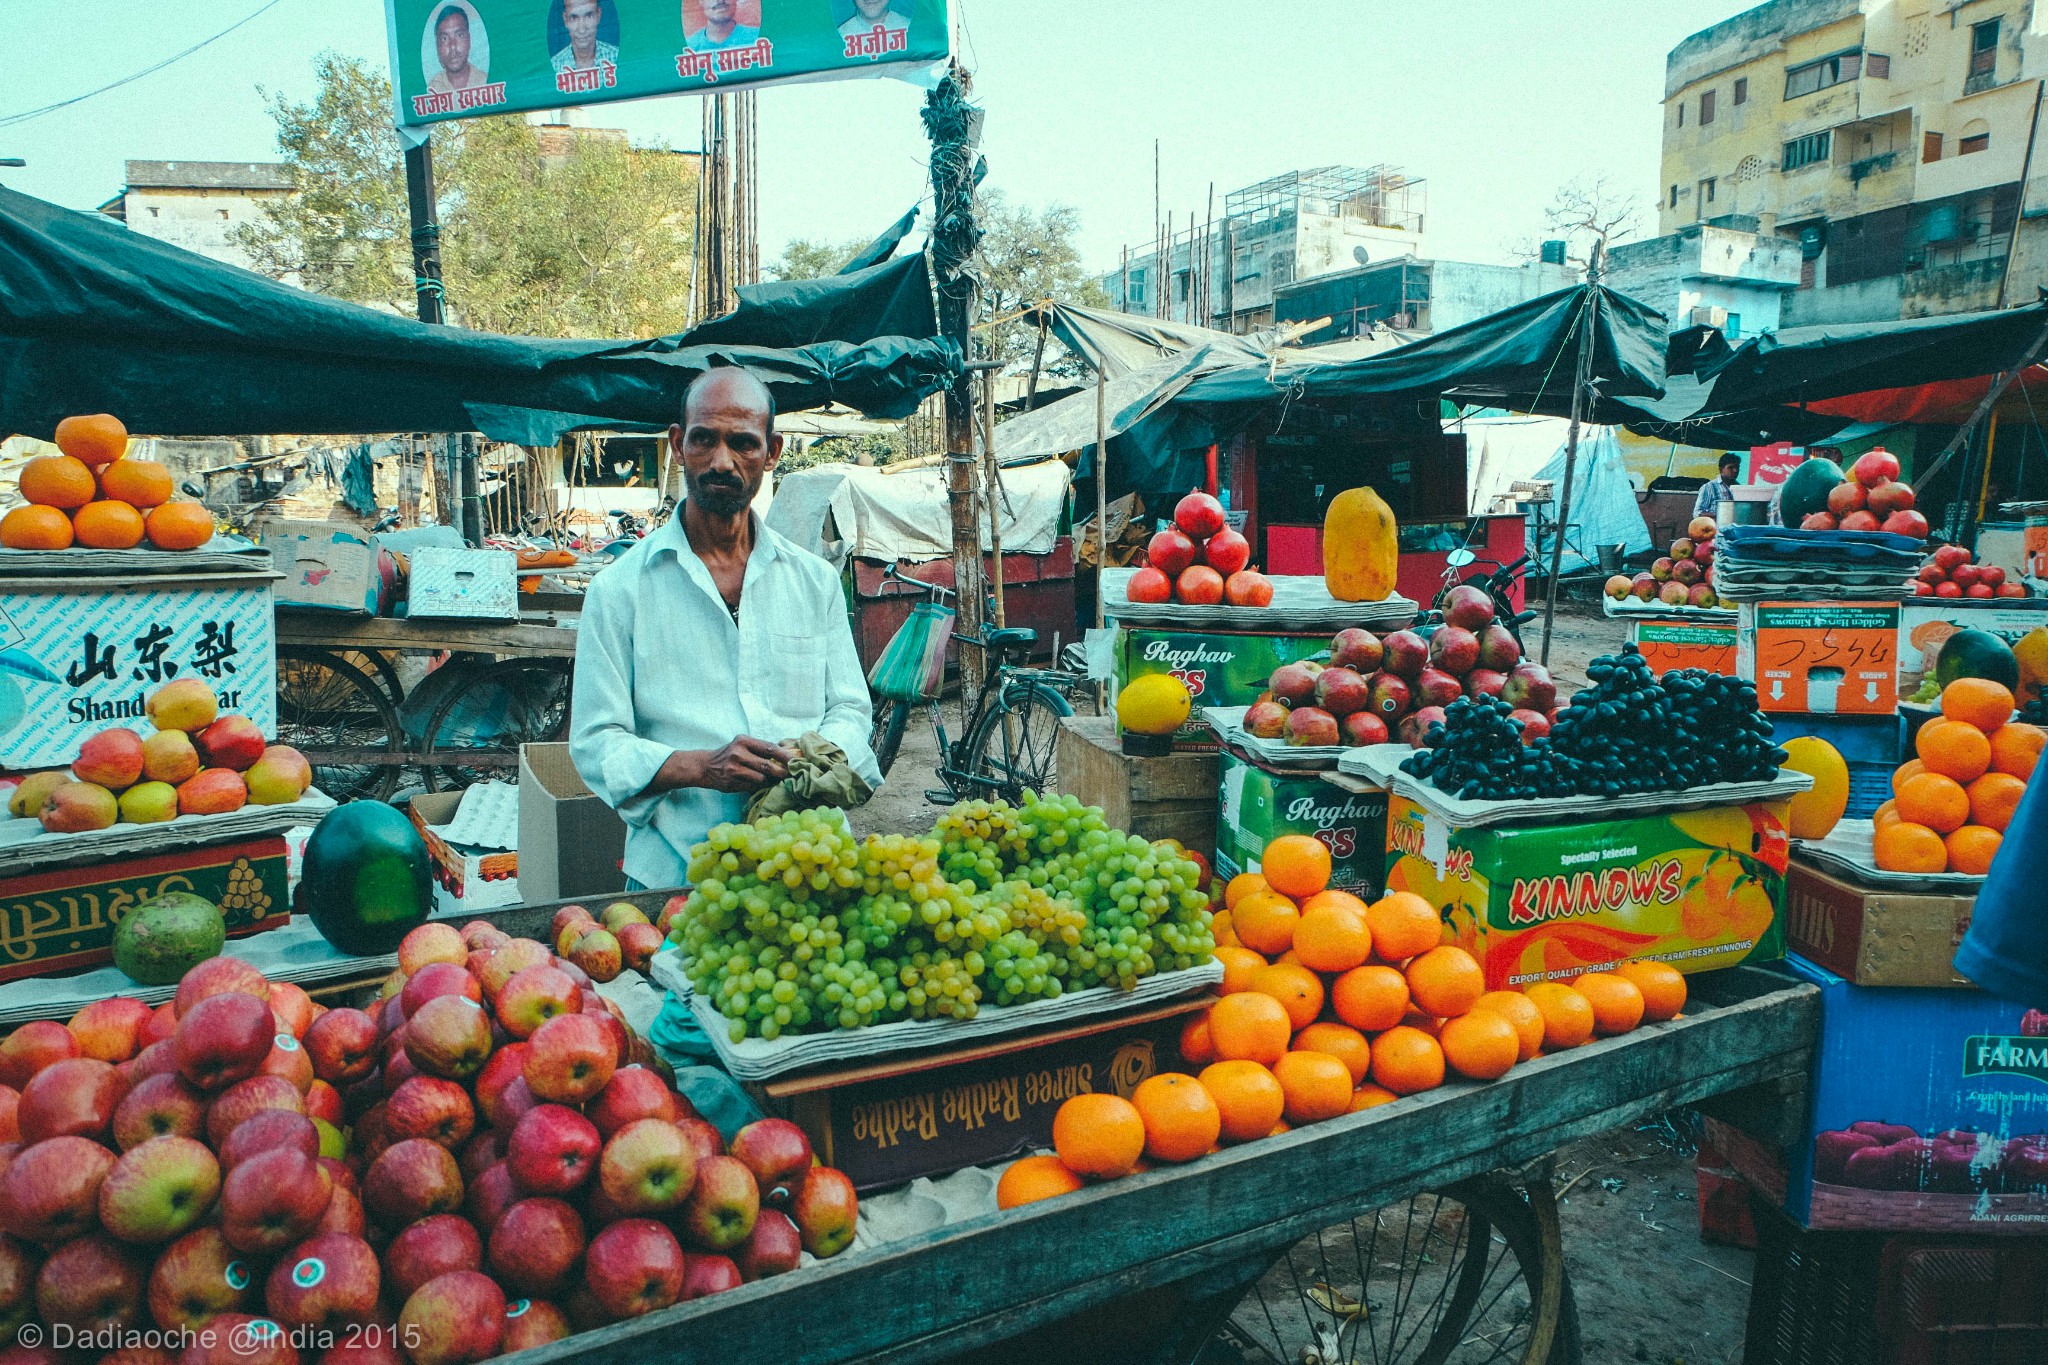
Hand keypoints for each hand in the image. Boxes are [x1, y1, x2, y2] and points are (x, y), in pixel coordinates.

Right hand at [663, 736, 792, 793]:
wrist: (706, 766)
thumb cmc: (730, 754)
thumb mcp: (743, 745)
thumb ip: (762, 749)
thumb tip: (789, 755)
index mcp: (744, 741)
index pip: (770, 748)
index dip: (785, 756)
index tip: (797, 761)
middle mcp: (738, 753)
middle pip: (768, 765)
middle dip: (782, 771)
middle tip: (791, 774)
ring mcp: (734, 768)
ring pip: (762, 778)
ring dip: (771, 780)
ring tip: (775, 779)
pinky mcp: (732, 782)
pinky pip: (753, 786)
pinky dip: (761, 786)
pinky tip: (761, 783)